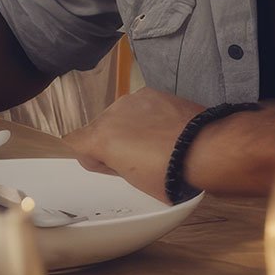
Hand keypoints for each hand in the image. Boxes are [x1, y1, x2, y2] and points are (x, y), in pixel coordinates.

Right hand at [62, 88, 203, 200]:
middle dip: (113, 142)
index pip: (72, 142)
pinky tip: (166, 130)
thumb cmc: (167, 172)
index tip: (107, 165)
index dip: (90, 157)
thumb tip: (119, 161)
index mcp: (99, 138)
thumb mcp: (133, 181)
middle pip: (100, 128)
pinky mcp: (152, 93)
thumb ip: (115, 165)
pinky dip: (150, 116)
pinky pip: (142, 106)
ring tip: (156, 144)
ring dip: (132, 127)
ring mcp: (133, 100)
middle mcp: (111, 113)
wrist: (202, 149)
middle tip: (136, 159)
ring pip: (122, 115)